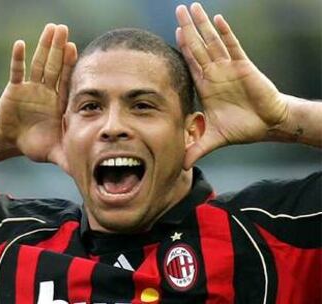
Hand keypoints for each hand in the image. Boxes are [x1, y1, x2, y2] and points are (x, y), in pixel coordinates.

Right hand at [0, 24, 76, 170]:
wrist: (14, 141)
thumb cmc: (37, 144)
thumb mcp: (55, 151)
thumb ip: (70, 159)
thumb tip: (86, 174)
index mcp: (58, 103)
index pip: (66, 81)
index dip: (70, 65)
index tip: (74, 48)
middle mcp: (47, 92)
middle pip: (54, 66)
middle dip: (58, 49)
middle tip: (63, 29)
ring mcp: (31, 89)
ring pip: (38, 64)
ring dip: (42, 47)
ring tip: (49, 29)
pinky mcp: (15, 90)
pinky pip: (16, 72)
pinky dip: (17, 59)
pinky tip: (20, 44)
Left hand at [175, 3, 288, 168]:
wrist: (266, 125)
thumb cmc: (241, 127)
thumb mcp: (213, 138)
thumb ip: (196, 148)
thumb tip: (181, 165)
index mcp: (206, 85)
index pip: (190, 62)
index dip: (181, 48)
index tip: (172, 33)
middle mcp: (216, 73)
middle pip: (198, 46)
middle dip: (188, 28)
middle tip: (178, 10)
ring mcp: (229, 67)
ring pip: (213, 42)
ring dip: (203, 25)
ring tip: (193, 7)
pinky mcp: (244, 67)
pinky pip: (234, 46)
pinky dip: (226, 33)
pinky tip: (217, 19)